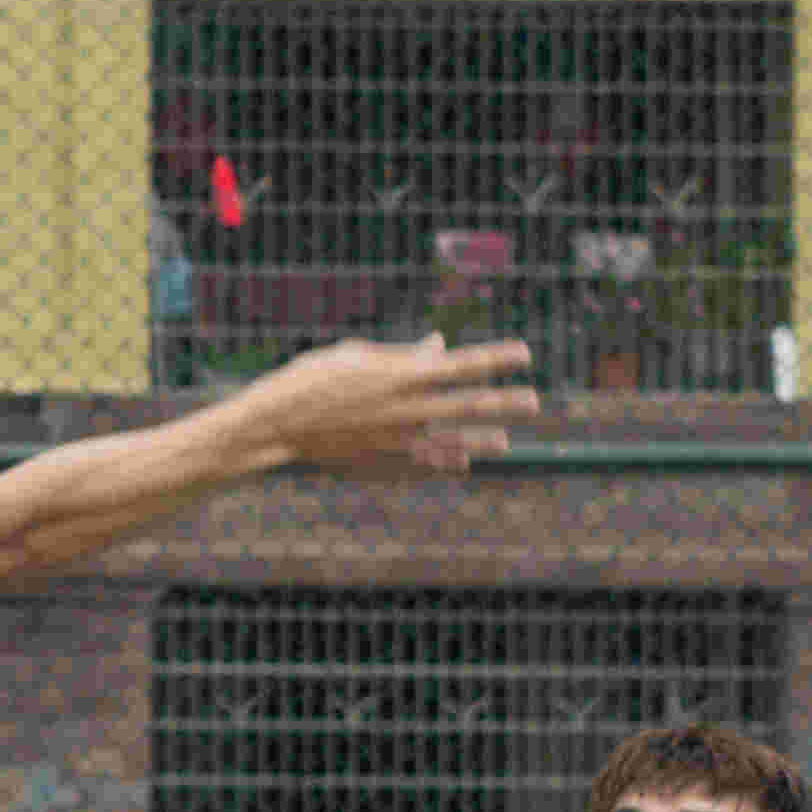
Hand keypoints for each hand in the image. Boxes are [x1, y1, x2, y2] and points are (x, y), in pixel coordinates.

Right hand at [254, 332, 538, 479]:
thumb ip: (405, 355)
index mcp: (403, 375)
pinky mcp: (385, 465)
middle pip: (470, 406)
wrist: (277, 426)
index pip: (464, 364)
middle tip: (534, 402)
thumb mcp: (357, 356)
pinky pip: (425, 464)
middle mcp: (408, 410)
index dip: (498, 358)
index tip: (525, 354)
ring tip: (505, 441)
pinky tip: (462, 463)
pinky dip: (445, 463)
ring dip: (483, 441)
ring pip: (453, 441)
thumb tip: (439, 346)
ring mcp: (399, 442)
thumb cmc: (312, 379)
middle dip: (505, 403)